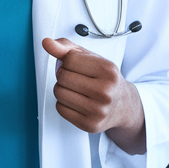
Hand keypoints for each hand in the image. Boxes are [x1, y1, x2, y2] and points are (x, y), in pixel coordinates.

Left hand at [43, 38, 144, 152]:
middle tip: (76, 78)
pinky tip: (77, 102)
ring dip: (62, 89)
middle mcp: (105, 91)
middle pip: (62, 77)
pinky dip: (64, 104)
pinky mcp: (89, 124)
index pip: (69, 59)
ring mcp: (98, 110)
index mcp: (108, 70)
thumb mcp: (91, 58)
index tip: (77, 66)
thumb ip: (67, 48)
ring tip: (76, 90)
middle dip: (64, 75)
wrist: (122, 105)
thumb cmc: (105, 79)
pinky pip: (60, 109)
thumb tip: (46, 43)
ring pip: (59, 93)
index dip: (69, 61)